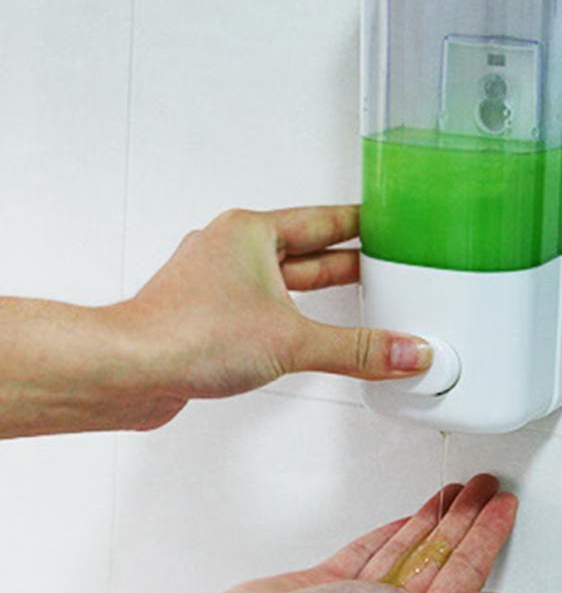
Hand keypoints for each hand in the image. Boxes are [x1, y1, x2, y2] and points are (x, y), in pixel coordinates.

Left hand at [111, 205, 432, 429]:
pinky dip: (293, 317)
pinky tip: (307, 331)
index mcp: (251, 232)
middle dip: (347, 261)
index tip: (387, 221)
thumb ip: (357, 349)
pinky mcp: (210, 315)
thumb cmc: (183, 335)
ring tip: (356, 297)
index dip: (361, 222)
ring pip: (285, 280)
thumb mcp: (292, 340)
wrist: (127, 372)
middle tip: (385, 262)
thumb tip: (404, 351)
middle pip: (308, 250)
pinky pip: (266, 307)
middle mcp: (233, 250)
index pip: (325, 220)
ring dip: (319, 291)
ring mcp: (219, 282)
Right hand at [167, 474, 530, 592]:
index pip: (467, 571)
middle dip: (464, 517)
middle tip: (484, 485)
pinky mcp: (329, 585)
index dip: (489, 535)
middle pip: (442, 553)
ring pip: (409, 548)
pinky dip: (390, 532)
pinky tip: (406, 517)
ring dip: (432, 517)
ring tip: (454, 489)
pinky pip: (370, 552)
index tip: (504, 504)